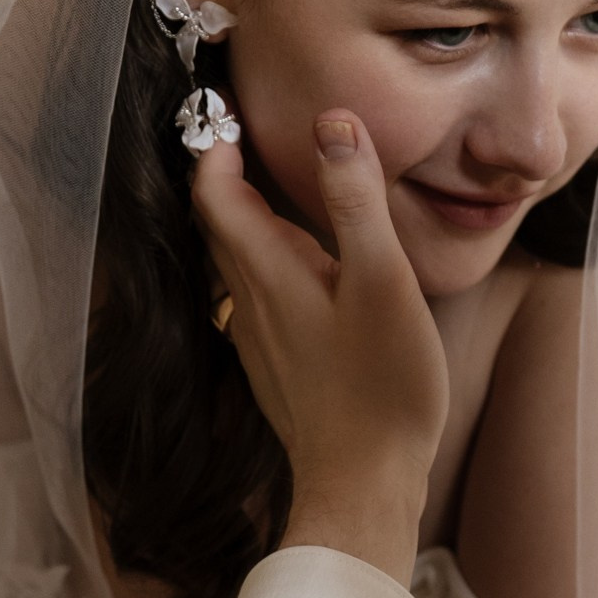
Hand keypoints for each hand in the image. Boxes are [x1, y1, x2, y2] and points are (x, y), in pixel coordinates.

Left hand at [190, 110, 449, 580]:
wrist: (364, 486)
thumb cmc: (380, 388)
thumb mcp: (382, 281)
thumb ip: (355, 200)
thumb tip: (333, 122)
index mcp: (267, 272)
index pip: (215, 192)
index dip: (216, 146)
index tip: (230, 111)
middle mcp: (249, 303)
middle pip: (220, 226)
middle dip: (229, 177)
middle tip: (254, 138)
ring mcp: (259, 340)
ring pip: (240, 265)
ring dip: (254, 223)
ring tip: (289, 195)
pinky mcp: (277, 369)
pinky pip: (261, 300)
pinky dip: (272, 266)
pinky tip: (311, 272)